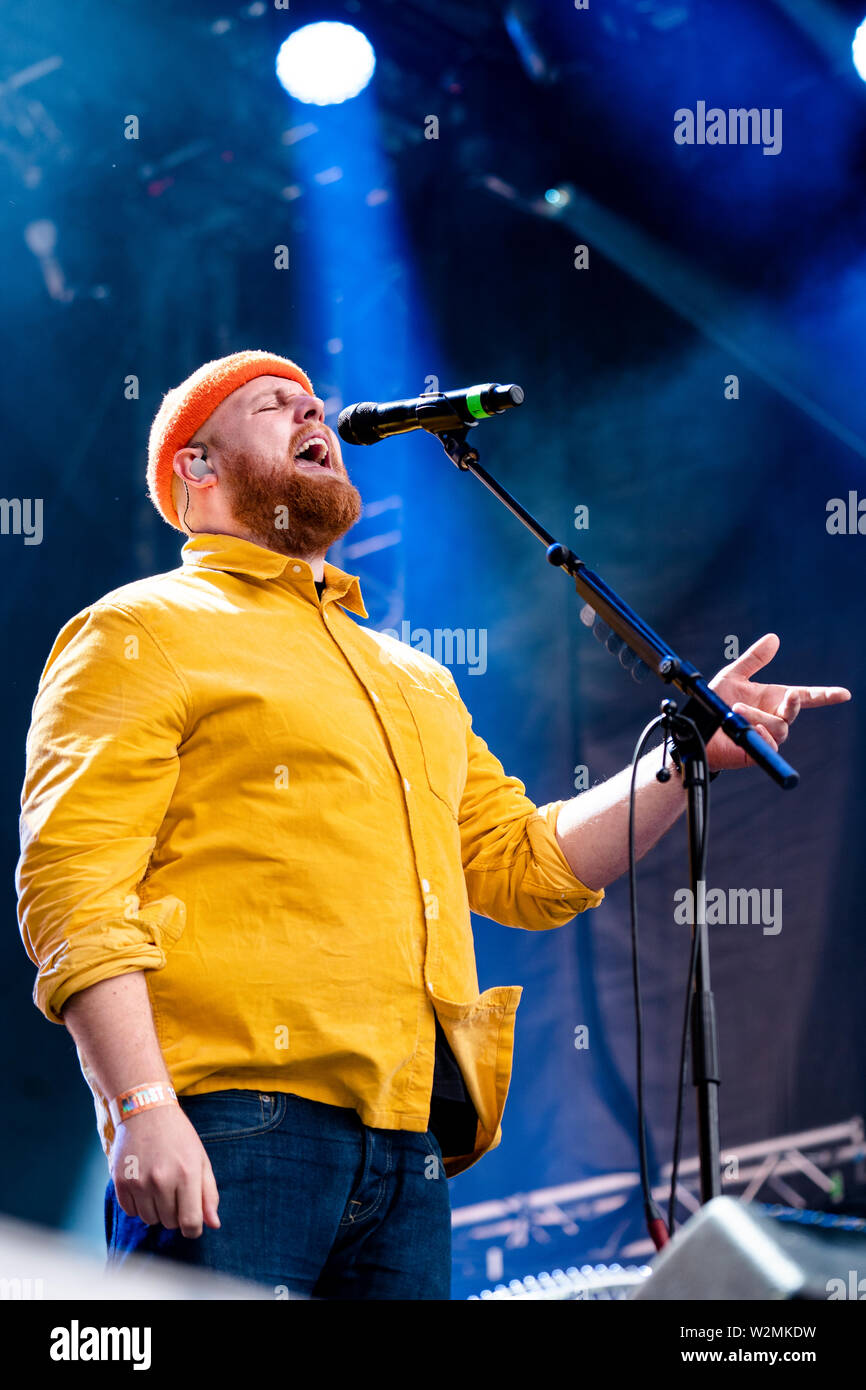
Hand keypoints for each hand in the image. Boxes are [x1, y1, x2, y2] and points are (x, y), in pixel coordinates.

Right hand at [110, 1104, 220, 1237]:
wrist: (146, 1111)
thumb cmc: (178, 1136)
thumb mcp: (200, 1159)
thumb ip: (209, 1194)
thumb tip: (213, 1225)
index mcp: (187, 1174)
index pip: (190, 1223)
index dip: (193, 1229)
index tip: (192, 1224)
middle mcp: (162, 1180)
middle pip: (169, 1223)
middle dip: (175, 1213)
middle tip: (175, 1191)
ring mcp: (139, 1182)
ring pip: (149, 1220)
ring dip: (156, 1210)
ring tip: (159, 1185)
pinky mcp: (121, 1181)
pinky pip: (130, 1212)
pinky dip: (138, 1205)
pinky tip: (143, 1185)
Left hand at [705, 632, 850, 770]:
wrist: (696, 728)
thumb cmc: (715, 704)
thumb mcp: (733, 676)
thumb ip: (754, 659)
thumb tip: (774, 638)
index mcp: (773, 699)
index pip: (806, 697)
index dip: (826, 696)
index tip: (844, 694)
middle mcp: (774, 717)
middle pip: (795, 711)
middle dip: (795, 702)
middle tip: (790, 695)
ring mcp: (767, 735)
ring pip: (779, 727)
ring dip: (758, 715)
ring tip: (737, 709)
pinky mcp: (758, 751)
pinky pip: (770, 745)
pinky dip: (761, 734)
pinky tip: (749, 728)